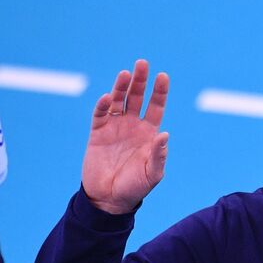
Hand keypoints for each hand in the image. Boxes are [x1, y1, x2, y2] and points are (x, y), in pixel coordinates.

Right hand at [81, 60, 170, 214]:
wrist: (109, 199)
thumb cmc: (135, 187)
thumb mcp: (152, 173)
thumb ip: (158, 155)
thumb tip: (165, 134)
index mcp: (149, 132)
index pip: (156, 106)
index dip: (159, 91)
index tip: (163, 76)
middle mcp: (132, 125)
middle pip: (137, 97)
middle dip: (141, 80)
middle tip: (143, 63)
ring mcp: (115, 127)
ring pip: (119, 100)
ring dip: (121, 86)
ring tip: (126, 73)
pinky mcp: (98, 132)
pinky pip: (100, 114)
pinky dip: (103, 105)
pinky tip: (107, 97)